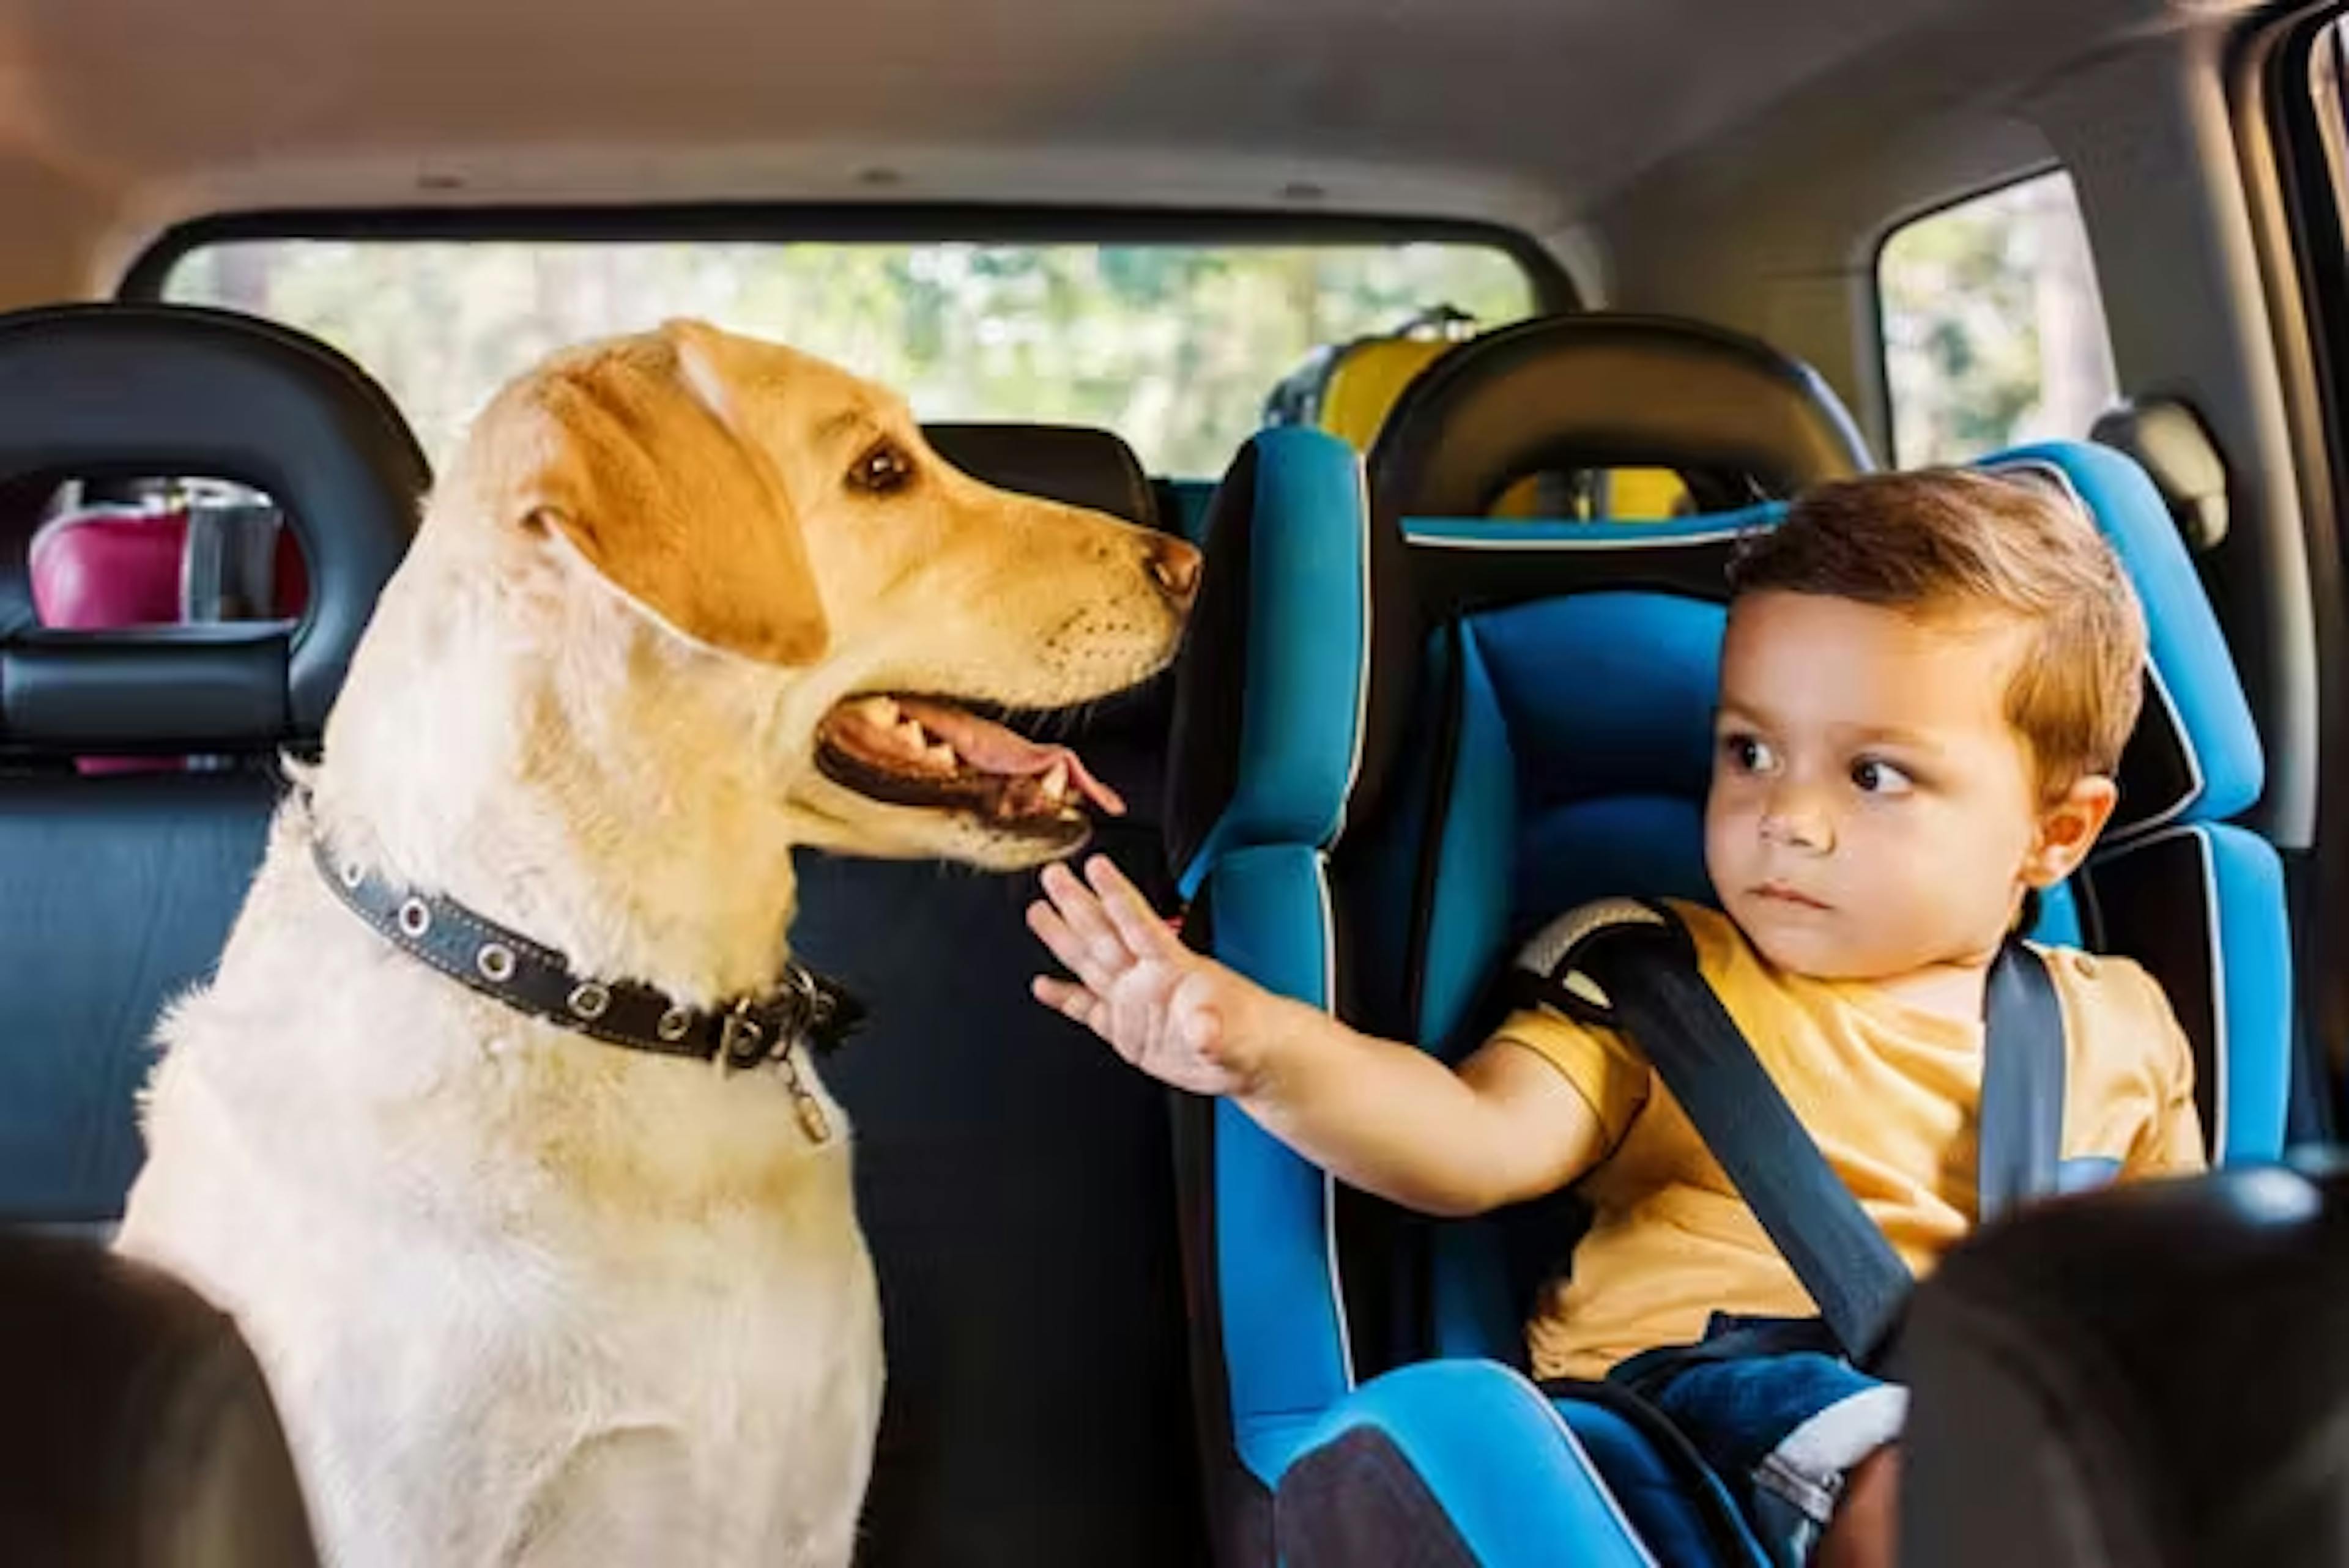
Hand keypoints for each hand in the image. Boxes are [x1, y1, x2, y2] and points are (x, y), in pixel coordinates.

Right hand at [1027, 855, 1268, 1096]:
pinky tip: (1044, 985)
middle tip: (1053, 874)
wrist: (1252, 1058)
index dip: (1117, 895)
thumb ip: (1213, 1030)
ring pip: (1090, 962)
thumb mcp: (1235, 1035)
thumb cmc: (1251, 1034)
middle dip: (1077, 903)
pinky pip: (1087, 1009)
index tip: (1097, 867)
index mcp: (1174, 968)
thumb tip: (1203, 1029)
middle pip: (1105, 933)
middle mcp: (1147, 978)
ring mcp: (1135, 1002)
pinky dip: (1064, 997)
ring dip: (1063, 937)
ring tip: (1039, 911)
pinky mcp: (1127, 1030)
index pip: (1139, 924)